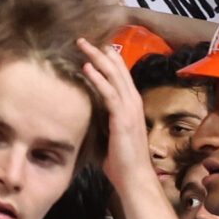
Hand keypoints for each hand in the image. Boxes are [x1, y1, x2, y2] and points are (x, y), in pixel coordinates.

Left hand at [77, 37, 166, 209]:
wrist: (135, 178)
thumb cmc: (123, 162)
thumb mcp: (112, 137)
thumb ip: (104, 123)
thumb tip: (89, 119)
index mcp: (131, 105)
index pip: (121, 76)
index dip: (109, 60)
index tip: (95, 48)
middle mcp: (133, 102)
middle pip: (117, 69)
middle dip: (101, 53)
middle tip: (85, 40)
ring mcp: (129, 108)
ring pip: (113, 76)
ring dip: (97, 58)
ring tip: (83, 45)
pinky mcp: (122, 117)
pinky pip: (109, 92)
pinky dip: (98, 78)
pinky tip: (87, 67)